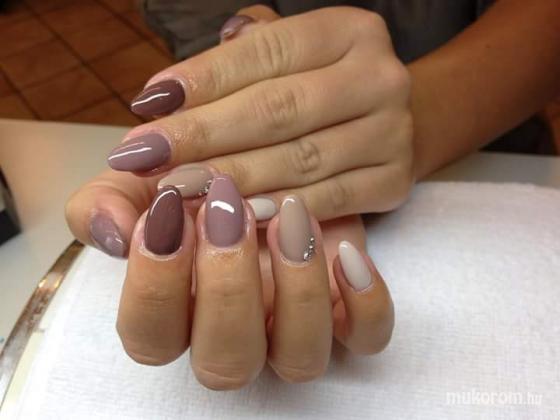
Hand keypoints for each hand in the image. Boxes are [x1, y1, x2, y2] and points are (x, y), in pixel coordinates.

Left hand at [107, 5, 413, 220]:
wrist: (393, 123)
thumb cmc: (320, 88)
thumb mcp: (289, 57)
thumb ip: (237, 62)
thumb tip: (166, 97)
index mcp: (348, 31)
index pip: (266, 51)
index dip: (203, 78)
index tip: (147, 104)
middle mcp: (379, 77)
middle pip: (278, 109)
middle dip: (203, 134)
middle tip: (143, 156)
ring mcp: (392, 132)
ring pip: (299, 159)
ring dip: (229, 177)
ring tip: (173, 188)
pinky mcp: (393, 182)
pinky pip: (326, 200)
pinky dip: (276, 210)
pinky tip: (231, 216)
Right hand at [116, 175, 392, 388]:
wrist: (266, 160)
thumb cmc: (200, 183)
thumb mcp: (145, 180)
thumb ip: (108, 202)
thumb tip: (112, 229)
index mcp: (177, 314)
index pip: (151, 338)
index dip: (154, 285)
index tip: (167, 211)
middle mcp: (236, 333)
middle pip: (226, 361)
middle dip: (226, 288)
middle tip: (230, 212)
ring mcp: (293, 327)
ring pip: (299, 357)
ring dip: (297, 291)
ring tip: (291, 216)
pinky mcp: (346, 311)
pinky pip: (367, 336)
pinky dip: (367, 304)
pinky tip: (346, 251)